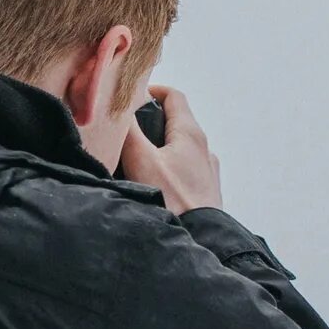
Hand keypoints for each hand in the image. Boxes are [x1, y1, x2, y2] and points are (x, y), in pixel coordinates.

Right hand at [118, 84, 222, 214]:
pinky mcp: (207, 189)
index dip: (153, 90)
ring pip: (181, 146)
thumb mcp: (141, 160)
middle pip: (177, 121)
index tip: (133, 97)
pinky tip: (155, 183)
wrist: (199, 238)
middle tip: (128, 130)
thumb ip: (129, 132)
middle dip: (152, 120)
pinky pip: (186, 168)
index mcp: (190, 133)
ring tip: (137, 159)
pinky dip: (169, 166)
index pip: (174, 96)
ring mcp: (208, 169)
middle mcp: (204, 147)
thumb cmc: (172, 200)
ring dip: (160, 146)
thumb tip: (120, 109)